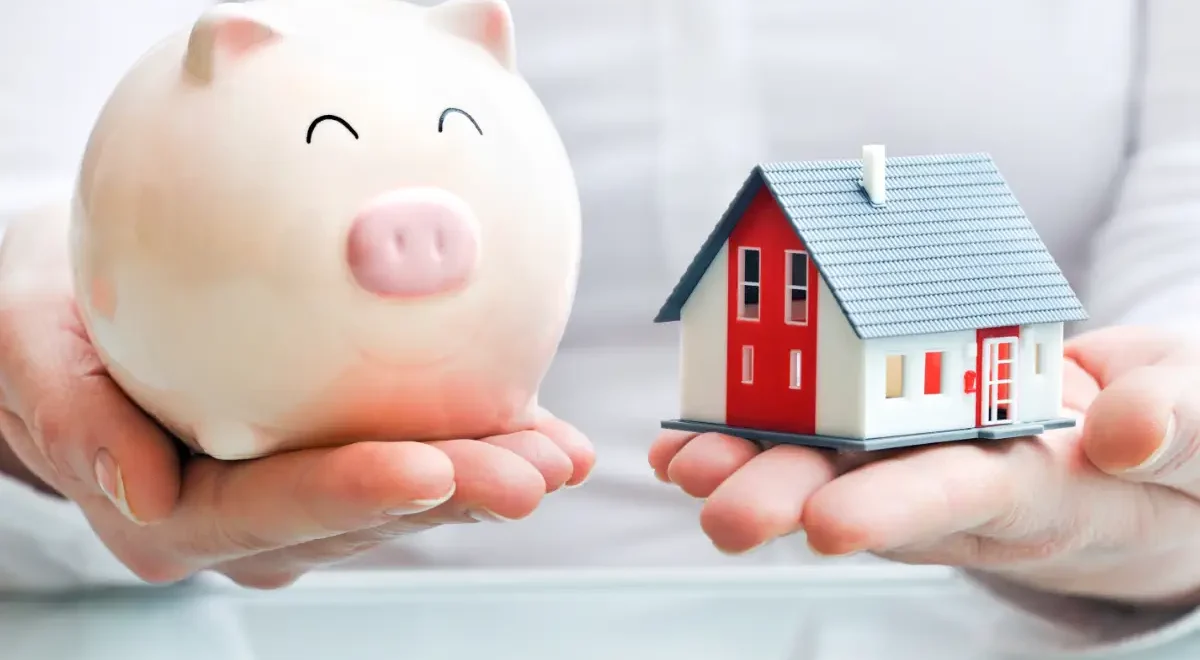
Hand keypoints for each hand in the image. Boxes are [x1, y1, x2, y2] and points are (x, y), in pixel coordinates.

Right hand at [0, 205, 593, 587]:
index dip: (351, 493)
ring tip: (558, 455)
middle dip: (452, 494)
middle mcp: (244, 524)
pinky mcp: (331, 465)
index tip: (428, 467)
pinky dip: (479, 444)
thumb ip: (70, 419)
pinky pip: (414, 460)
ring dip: (484, 476)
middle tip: (533, 471)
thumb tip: (136, 488)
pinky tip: (545, 435)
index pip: (270, 509)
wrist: (73, 318)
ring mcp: (294, 503)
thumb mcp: (22, 348)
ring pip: (402, 499)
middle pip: (358, 515)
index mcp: (170, 513)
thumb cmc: (41, 321)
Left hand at [649, 325, 1199, 606]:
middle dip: (794, 501)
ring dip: (755, 469)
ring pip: (835, 472)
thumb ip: (1179, 424)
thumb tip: (1119, 430)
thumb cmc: (1184, 435)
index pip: (973, 497)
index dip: (902, 509)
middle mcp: (973, 489)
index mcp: (1052, 487)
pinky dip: (754, 440)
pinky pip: (825, 445)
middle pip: (878, 496)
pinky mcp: (900, 444)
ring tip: (684, 466)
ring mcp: (930, 466)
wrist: (1150, 446)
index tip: (830, 524)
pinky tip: (689, 443)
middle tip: (718, 510)